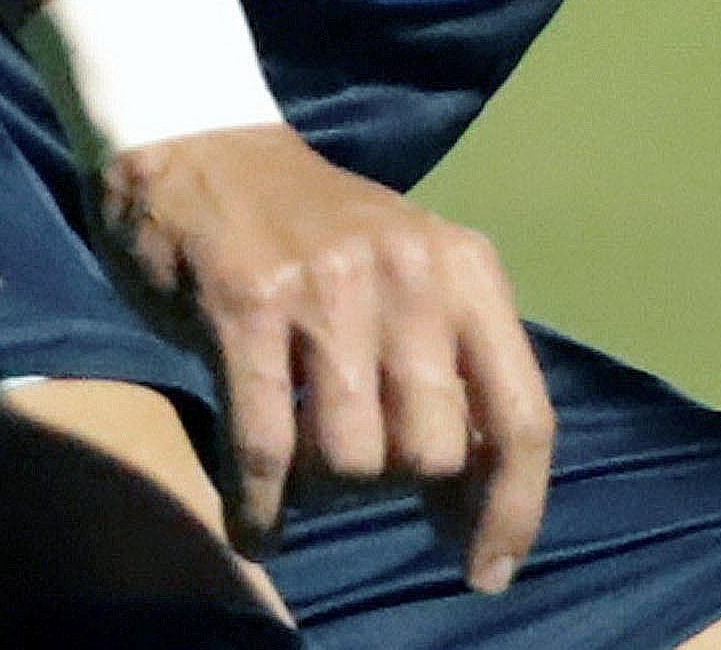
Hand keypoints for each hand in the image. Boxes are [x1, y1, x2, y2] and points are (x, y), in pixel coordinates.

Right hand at [94, 124, 556, 588]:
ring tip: (296, 464)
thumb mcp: (406, 282)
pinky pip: (267, 449)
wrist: (198, 146)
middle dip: (391, 488)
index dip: (512, 510)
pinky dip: (260, 510)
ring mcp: (328, 287)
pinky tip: (256, 523)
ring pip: (352, 460)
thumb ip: (449, 379)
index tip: (488, 573)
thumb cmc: (309, 236)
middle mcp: (412, 272)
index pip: (523, 416)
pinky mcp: (245, 304)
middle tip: (347, 464)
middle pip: (434, 453)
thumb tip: (476, 517)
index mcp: (466, 270)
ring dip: (320, 490)